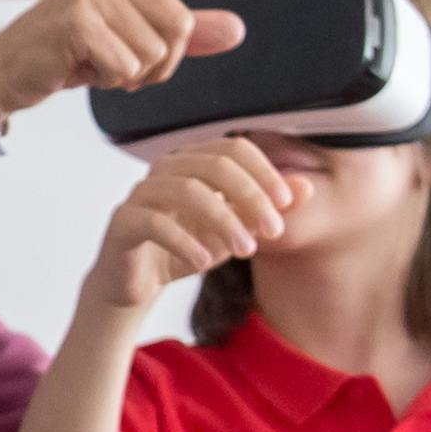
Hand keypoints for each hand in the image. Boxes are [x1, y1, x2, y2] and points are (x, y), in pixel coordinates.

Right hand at [0, 0, 255, 121]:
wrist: (9, 71)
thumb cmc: (72, 52)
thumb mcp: (133, 42)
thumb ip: (185, 37)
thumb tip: (238, 31)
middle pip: (181, 27)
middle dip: (158, 63)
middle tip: (113, 59)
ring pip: (155, 53)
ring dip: (129, 75)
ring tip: (92, 61)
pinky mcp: (78, 19)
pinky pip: (127, 66)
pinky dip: (108, 81)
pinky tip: (79, 66)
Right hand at [92, 140, 294, 313]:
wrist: (139, 282)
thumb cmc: (188, 247)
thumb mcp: (236, 230)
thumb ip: (269, 209)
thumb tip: (308, 187)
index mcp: (194, 161)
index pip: (234, 149)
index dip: (264, 172)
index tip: (287, 204)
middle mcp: (166, 168)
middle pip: (214, 165)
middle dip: (251, 196)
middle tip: (274, 230)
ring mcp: (141, 193)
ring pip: (187, 190)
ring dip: (225, 221)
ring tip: (247, 250)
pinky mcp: (122, 222)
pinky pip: (154, 222)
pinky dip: (186, 242)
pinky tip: (206, 262)